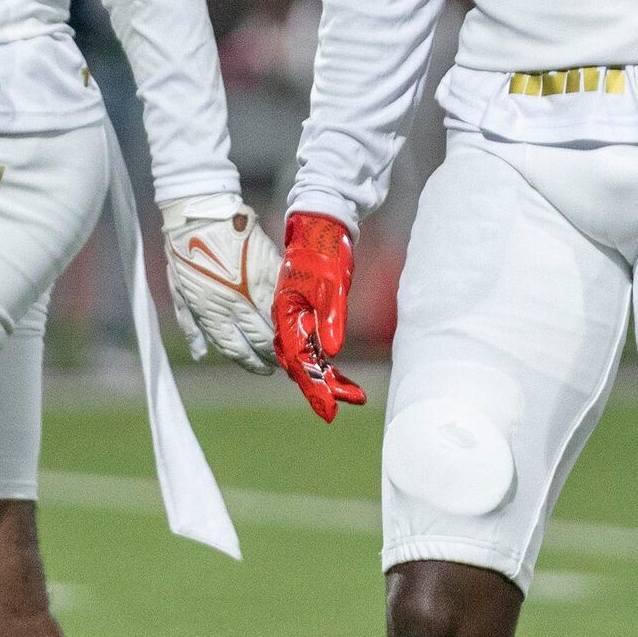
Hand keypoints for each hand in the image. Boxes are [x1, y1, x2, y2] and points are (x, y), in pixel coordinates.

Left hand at [159, 195, 279, 372]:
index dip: (253, 363)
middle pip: (262, 340)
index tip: (263, 369)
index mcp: (213, 313)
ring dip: (286, 337)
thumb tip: (200, 353)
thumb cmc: (183, 253)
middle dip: (274, 356)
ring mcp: (255, 286)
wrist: (200, 214)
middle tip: (281, 362)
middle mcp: (236, 305)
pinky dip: (293, 310)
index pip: (238, 350)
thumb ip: (192, 326)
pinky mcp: (270, 267)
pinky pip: (285, 296)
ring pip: (277, 322)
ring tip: (292, 344)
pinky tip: (296, 317)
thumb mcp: (179, 293)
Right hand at [273, 212, 366, 420]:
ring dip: (325, 377)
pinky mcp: (304, 313)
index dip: (314, 386)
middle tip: (345, 405)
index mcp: (286, 314)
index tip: (329, 409)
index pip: (299, 360)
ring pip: (305, 357)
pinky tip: (336, 374)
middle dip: (322, 387)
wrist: (319, 226)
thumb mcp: (332, 284)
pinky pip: (310, 345)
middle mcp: (285, 320)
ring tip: (352, 394)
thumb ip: (330, 317)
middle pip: (300, 364)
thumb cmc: (324, 252)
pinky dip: (324, 362)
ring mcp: (293, 318)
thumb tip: (331, 351)